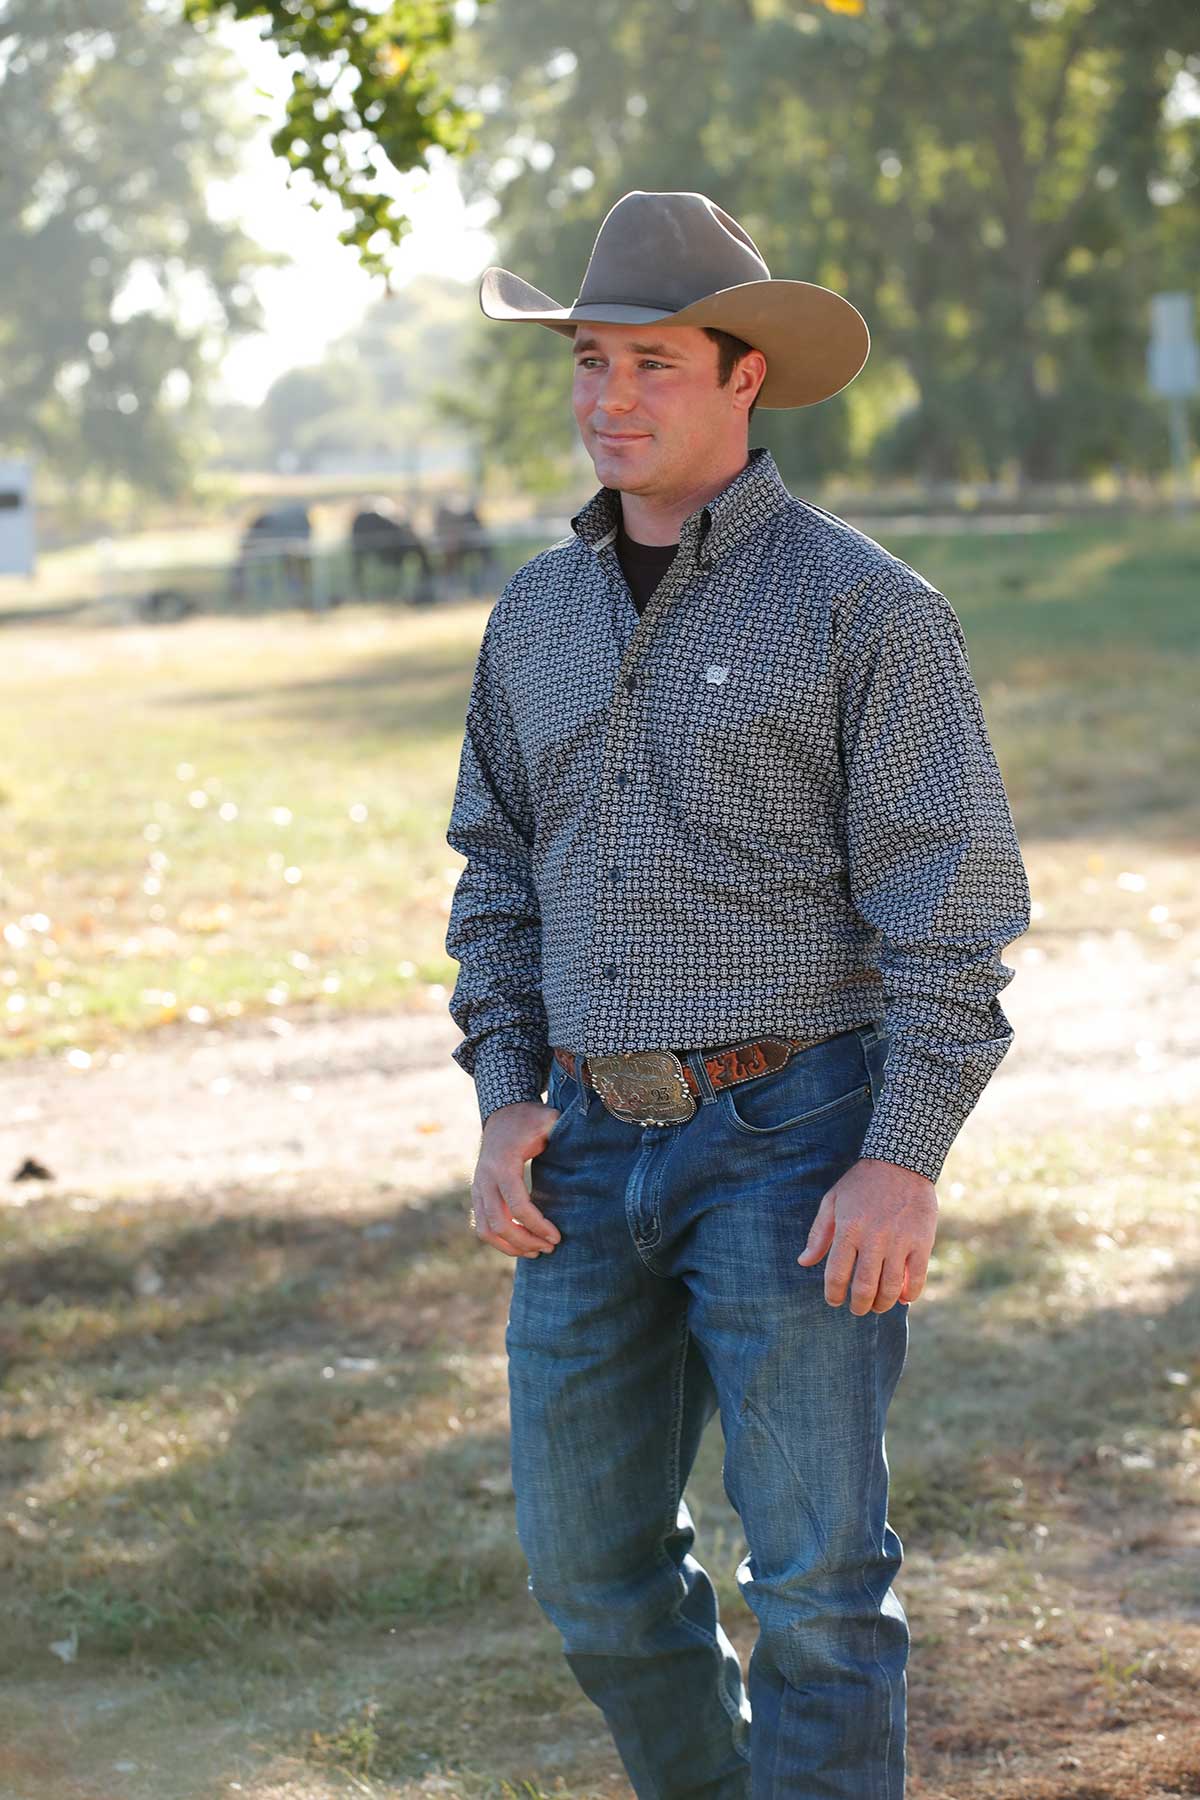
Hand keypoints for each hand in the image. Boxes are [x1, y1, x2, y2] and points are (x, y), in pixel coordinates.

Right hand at [470, 1101, 564, 1258]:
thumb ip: (563, 1133)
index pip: (518, 1206)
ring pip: (485, 1230)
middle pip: (499, 1224)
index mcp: (503, 1165)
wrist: (503, 1114)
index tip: (557, 1237)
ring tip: (536, 1252)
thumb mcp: (548, 1120)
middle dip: (525, 1241)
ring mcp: (477, 1188)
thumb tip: (586, 1147)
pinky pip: (482, 1226)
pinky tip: (522, 1244)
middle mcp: (485, 1179)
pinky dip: (499, 1241)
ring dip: (510, 1246)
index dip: (538, 1226)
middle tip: (549, 1248)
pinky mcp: (477, 1194)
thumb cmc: (530, 1119)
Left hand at [795, 1157, 936, 1312]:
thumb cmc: (861, 1183)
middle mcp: (873, 1239)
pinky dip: (909, 1294)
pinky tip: (902, 1297)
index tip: (835, 1301)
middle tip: (858, 1309)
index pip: (837, 1275)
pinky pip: (917, 1278)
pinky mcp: (922, 1241)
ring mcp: (899, 1241)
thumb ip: (819, 1234)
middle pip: (864, 1287)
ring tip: (878, 1306)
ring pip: (890, 1287)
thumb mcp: (833, 1201)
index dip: (834, 1295)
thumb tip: (803, 1262)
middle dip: (859, 1306)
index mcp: (848, 1229)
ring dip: (883, 1304)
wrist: (901, 1162)